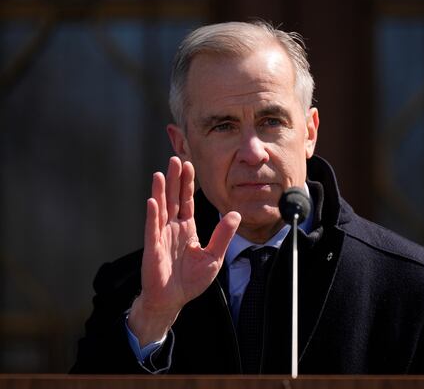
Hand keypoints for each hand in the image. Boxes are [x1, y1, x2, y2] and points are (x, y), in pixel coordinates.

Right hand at [128, 157, 240, 345]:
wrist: (173, 300)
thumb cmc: (191, 281)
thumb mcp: (214, 257)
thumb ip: (223, 235)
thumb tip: (236, 214)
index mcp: (187, 229)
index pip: (187, 201)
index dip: (188, 184)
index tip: (189, 165)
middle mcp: (173, 228)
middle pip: (173, 199)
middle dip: (175, 180)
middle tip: (175, 159)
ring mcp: (161, 237)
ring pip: (161, 209)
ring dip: (161, 192)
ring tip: (161, 173)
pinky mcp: (153, 248)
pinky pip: (152, 229)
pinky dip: (153, 215)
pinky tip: (153, 200)